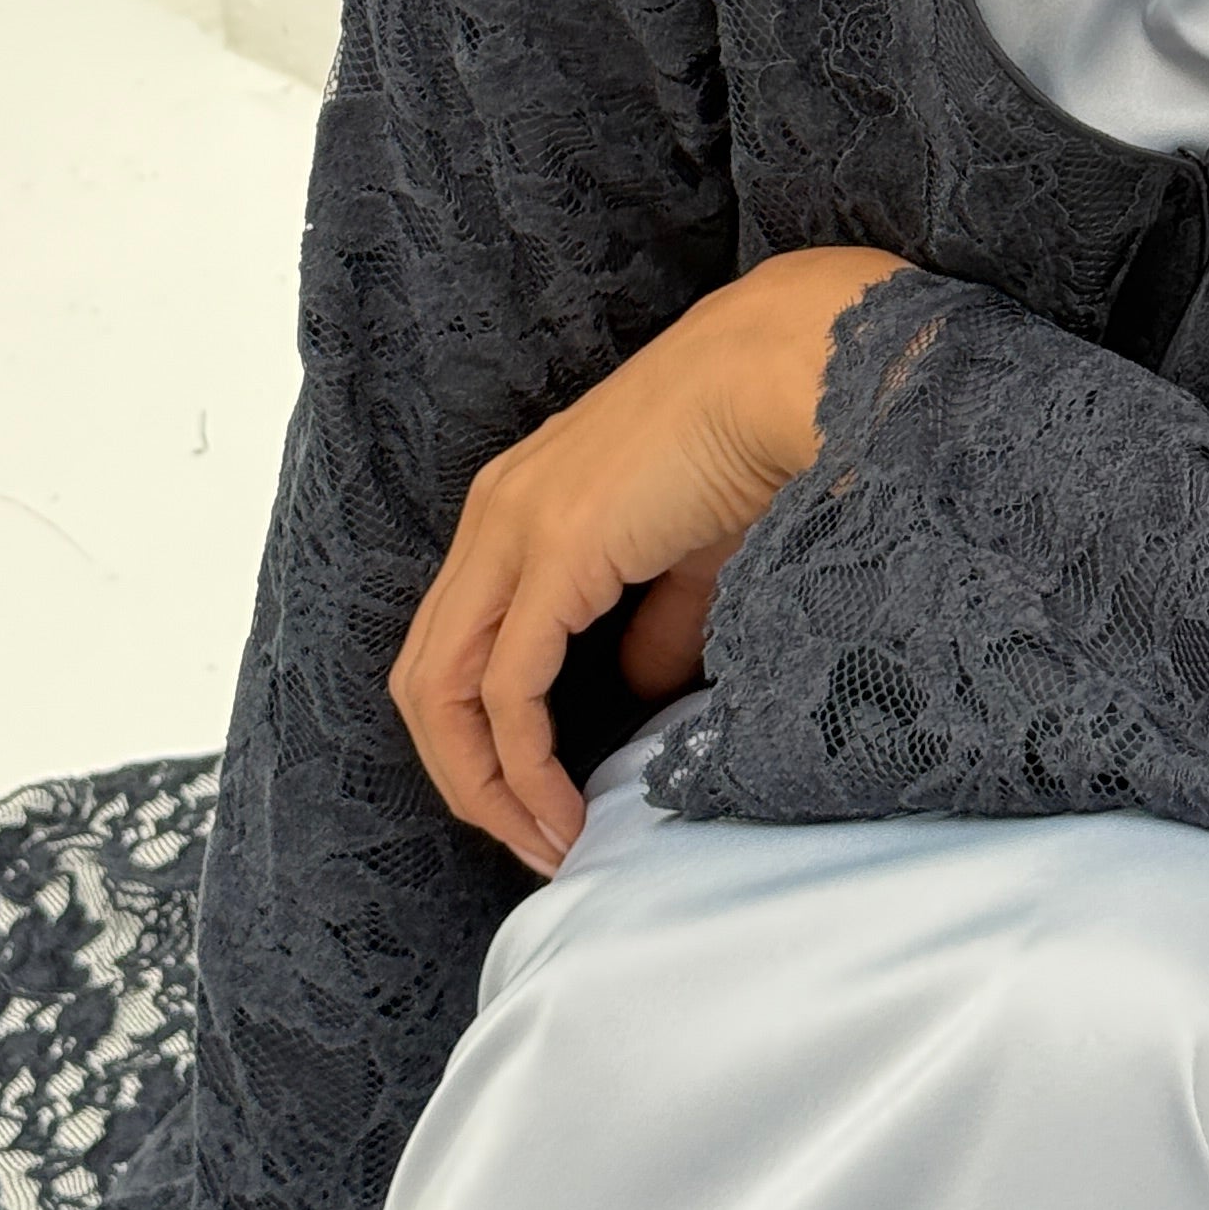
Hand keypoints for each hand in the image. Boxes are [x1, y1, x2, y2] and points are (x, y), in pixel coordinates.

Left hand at [390, 247, 905, 877]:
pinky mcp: (554, 551)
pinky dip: (520, 764)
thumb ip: (654, 622)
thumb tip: (638, 690)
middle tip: (526, 842)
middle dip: (464, 778)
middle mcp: (494, 515)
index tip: (536, 803)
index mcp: (516, 505)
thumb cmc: (753, 441)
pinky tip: (560, 808)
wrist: (785, 367)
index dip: (477, 737)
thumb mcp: (688, 553)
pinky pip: (505, 690)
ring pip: (441, 690)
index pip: (452, 643)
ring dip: (482, 785)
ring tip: (540, 842)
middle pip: (424, 678)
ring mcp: (514, 528)